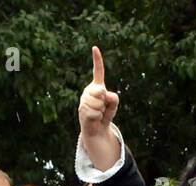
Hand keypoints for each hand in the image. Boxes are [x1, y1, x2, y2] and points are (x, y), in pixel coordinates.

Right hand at [79, 47, 121, 168]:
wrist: (98, 129)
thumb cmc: (106, 114)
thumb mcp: (113, 104)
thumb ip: (113, 97)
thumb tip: (103, 94)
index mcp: (97, 86)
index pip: (98, 71)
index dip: (97, 60)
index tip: (95, 48)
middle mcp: (88, 91)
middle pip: (101, 91)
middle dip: (105, 102)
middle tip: (102, 108)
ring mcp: (84, 100)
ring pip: (98, 103)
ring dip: (101, 111)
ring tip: (98, 113)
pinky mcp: (82, 110)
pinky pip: (95, 112)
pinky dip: (97, 117)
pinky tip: (94, 118)